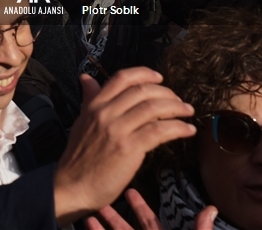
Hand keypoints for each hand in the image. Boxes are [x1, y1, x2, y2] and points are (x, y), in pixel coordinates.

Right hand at [53, 69, 195, 224]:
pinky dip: (178, 128)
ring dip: (176, 108)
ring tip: (188, 112)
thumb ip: (89, 99)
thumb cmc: (79, 158)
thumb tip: (87, 78)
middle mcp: (106, 113)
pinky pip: (159, 131)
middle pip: (142, 91)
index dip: (144, 74)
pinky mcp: (129, 148)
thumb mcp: (82, 121)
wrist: (73, 187)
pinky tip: (187, 130)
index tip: (159, 78)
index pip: (122, 78)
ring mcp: (117, 130)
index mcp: (95, 106)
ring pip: (153, 108)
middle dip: (166, 93)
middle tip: (178, 101)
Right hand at [87, 189, 216, 229]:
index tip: (129, 190)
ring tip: (91, 205)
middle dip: (115, 209)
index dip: (140, 205)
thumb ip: (199, 229)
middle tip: (104, 192)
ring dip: (102, 221)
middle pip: (127, 226)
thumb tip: (211, 209)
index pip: (150, 221)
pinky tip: (87, 221)